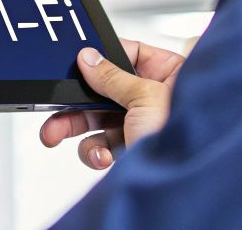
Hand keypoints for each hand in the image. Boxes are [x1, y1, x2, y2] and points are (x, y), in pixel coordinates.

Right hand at [39, 40, 183, 169]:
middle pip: (105, 89)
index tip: (79, 62)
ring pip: (97, 119)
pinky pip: (102, 145)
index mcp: (170, 75)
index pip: (131, 54)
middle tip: (54, 105)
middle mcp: (155, 98)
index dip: (104, 57)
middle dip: (76, 101)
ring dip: (76, 129)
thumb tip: (88, 58)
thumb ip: (113, 76)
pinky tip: (101, 157)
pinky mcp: (132, 148)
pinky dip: (95, 152)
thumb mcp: (145, 98)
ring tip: (57, 135)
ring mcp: (142, 124)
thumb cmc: (187, 138)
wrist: (183, 188)